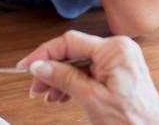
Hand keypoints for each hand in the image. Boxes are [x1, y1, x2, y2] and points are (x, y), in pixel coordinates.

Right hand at [17, 30, 158, 124]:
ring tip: (48, 95)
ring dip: (61, 78)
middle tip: (35, 87)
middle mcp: (119, 49)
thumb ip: (63, 78)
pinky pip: (92, 71)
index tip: (27, 66)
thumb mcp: (90, 99)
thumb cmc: (132, 120)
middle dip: (52, 69)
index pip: (70, 41)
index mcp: (114, 49)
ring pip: (81, 62)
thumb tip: (40, 66)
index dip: (44, 54)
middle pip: (74, 51)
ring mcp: (121, 60)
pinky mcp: (120, 72)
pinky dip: (75, 82)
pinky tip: (63, 95)